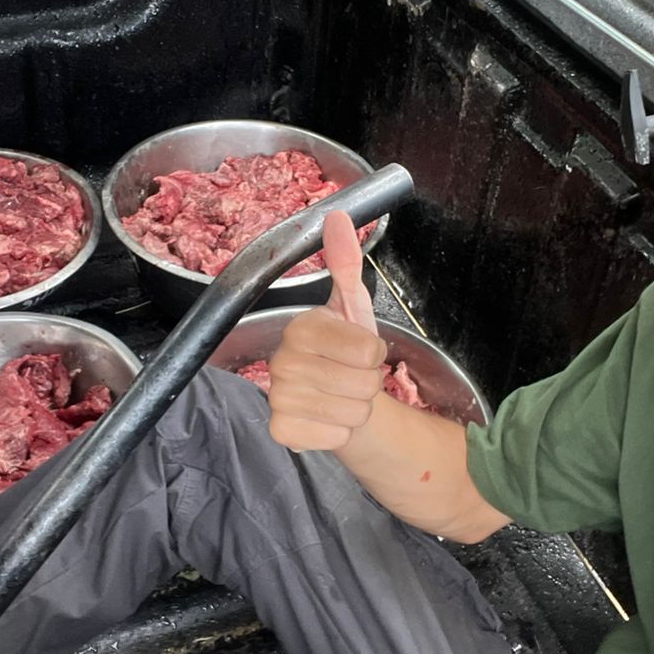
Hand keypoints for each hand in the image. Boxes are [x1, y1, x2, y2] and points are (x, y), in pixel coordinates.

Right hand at [266, 210, 385, 451]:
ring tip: (342, 397)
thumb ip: (346, 263)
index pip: (368, 349)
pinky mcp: (281, 430)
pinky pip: (331, 437)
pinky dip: (339, 433)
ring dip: (357, 409)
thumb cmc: (348, 353)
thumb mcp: (354, 307)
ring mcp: (277, 396)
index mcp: (301, 326)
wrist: (339, 396)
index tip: (362, 352)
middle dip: (368, 384)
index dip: (376, 355)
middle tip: (352, 378)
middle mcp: (282, 359)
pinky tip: (328, 419)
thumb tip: (337, 216)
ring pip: (351, 412)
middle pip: (361, 383)